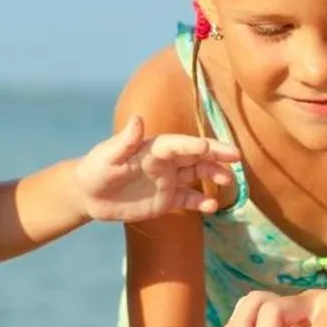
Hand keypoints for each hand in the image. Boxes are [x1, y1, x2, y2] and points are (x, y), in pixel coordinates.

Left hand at [75, 115, 238, 221]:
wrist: (89, 195)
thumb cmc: (96, 169)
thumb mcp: (108, 156)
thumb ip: (125, 141)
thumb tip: (137, 119)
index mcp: (154, 148)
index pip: (179, 144)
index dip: (193, 145)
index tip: (208, 147)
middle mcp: (166, 162)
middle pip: (196, 155)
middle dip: (217, 155)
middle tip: (237, 157)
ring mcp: (168, 181)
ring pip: (198, 175)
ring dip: (215, 176)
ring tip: (229, 182)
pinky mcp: (167, 200)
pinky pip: (189, 200)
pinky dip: (202, 202)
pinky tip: (211, 207)